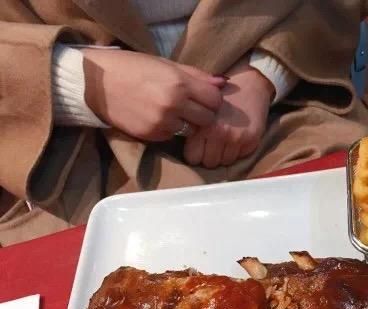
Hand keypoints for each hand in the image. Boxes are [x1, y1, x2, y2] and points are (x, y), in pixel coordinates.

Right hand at [83, 49, 225, 140]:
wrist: (95, 82)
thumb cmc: (133, 68)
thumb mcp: (165, 64)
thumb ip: (196, 75)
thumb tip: (224, 82)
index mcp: (179, 83)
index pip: (215, 99)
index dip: (212, 98)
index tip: (204, 96)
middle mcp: (173, 104)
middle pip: (208, 118)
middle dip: (204, 113)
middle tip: (192, 107)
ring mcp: (162, 122)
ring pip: (192, 130)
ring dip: (187, 123)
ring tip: (173, 112)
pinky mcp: (151, 135)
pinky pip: (173, 136)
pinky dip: (170, 129)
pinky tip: (158, 118)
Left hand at [183, 62, 273, 167]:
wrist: (250, 85)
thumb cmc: (221, 96)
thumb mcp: (199, 104)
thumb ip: (191, 123)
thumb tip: (178, 136)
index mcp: (202, 125)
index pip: (192, 157)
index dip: (195, 153)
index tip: (198, 146)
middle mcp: (219, 133)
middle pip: (209, 163)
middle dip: (209, 155)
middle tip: (212, 144)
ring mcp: (236, 138)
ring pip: (225, 162)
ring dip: (224, 154)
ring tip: (225, 140)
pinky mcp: (251, 140)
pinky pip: (240, 157)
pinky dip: (238, 150)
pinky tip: (237, 137)